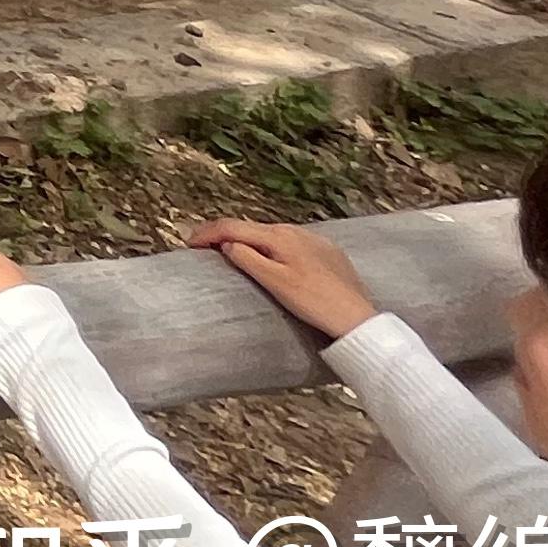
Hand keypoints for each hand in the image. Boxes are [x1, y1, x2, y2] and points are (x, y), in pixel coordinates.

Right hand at [190, 218, 378, 338]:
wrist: (358, 319)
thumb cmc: (315, 303)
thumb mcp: (275, 283)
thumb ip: (247, 259)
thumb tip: (228, 244)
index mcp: (279, 236)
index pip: (234, 227)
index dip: (208, 233)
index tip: (189, 243)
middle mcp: (296, 231)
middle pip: (253, 228)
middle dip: (227, 235)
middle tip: (206, 248)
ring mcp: (314, 240)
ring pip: (273, 236)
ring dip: (250, 241)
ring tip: (235, 254)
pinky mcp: (328, 252)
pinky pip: (292, 244)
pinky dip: (274, 249)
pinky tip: (274, 261)